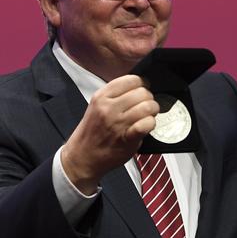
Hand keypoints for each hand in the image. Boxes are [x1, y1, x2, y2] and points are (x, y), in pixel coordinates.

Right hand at [61, 75, 158, 193]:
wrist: (81, 158)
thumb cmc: (91, 133)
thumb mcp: (97, 106)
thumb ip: (115, 96)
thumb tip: (138, 87)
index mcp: (102, 96)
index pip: (132, 79)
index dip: (142, 84)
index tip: (142, 90)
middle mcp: (109, 107)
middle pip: (143, 92)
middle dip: (149, 99)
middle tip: (145, 106)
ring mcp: (118, 123)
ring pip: (148, 106)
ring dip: (153, 111)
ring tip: (148, 116)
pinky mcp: (126, 138)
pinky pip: (146, 124)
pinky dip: (151, 124)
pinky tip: (146, 126)